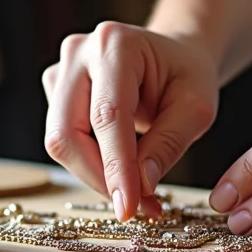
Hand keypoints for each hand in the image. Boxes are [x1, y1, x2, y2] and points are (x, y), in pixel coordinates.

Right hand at [43, 22, 219, 220]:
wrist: (173, 56)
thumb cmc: (186, 75)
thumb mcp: (196, 108)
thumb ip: (169, 144)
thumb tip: (141, 185)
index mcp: (116, 44)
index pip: (107, 115)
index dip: (116, 166)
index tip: (128, 207)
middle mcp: (79, 53)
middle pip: (68, 132)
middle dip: (98, 177)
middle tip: (135, 207)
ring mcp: (61, 71)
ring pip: (61, 141)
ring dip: (96, 175)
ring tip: (137, 192)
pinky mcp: (55, 92)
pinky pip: (65, 140)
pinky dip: (91, 164)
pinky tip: (122, 169)